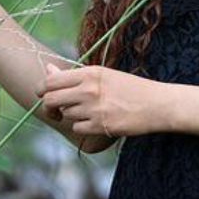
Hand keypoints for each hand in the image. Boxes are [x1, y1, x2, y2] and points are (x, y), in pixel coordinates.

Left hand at [36, 62, 161, 137]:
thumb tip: (48, 70)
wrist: (156, 104)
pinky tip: (96, 120)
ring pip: (66, 114)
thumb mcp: (104, 74)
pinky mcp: (100, 126)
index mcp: (90, 73)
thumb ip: (75, 75)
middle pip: (51, 100)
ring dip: (71, 114)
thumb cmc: (130, 87)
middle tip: (55, 110)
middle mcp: (89, 90)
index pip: (52, 81)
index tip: (43, 94)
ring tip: (89, 110)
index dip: (42, 89)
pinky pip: (78, 128)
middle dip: (48, 106)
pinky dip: (83, 126)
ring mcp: (94, 109)